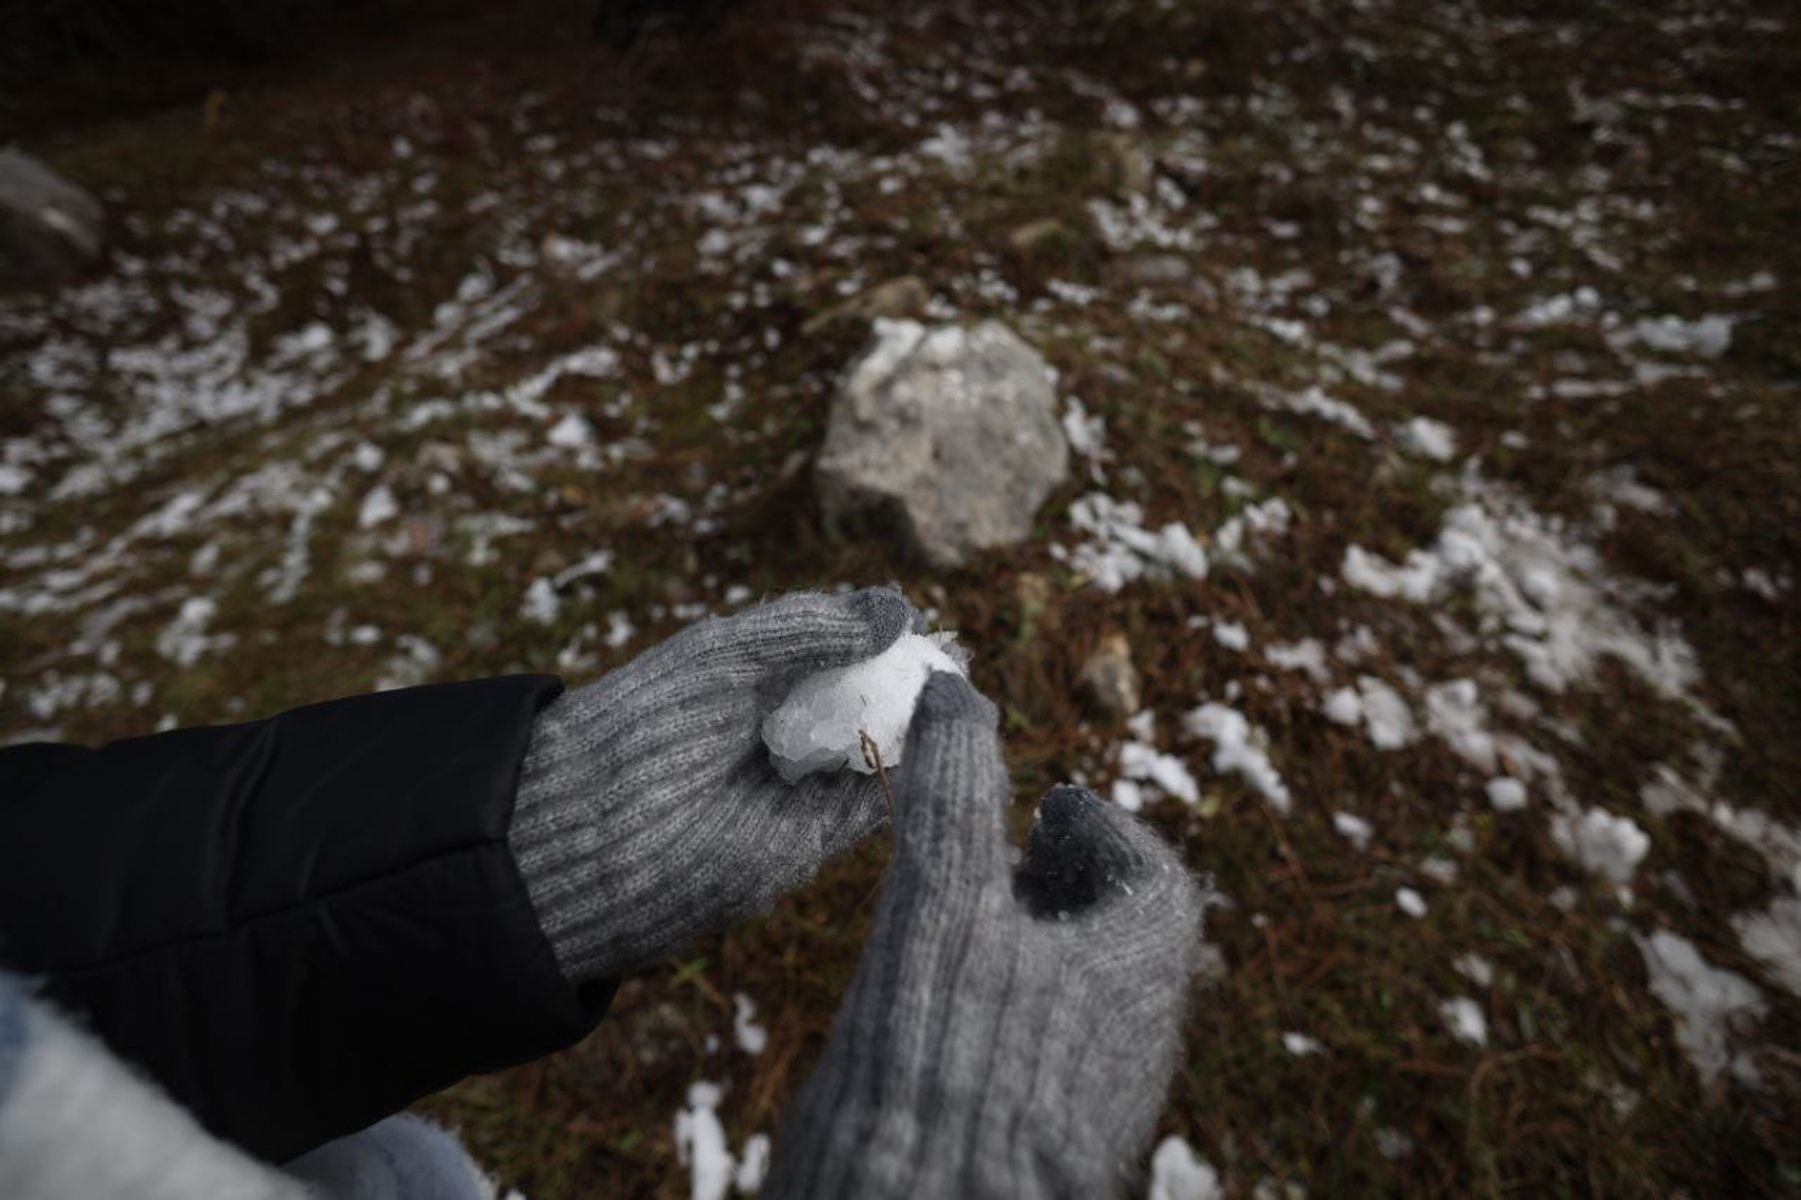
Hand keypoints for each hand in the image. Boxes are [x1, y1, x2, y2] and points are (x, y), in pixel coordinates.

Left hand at [508, 586, 918, 981]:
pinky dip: (906, 777)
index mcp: (752, 681)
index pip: (836, 653)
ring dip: (918, 728)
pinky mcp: (808, 846)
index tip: (928, 626)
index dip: (882, 640)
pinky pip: (872, 806)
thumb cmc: (645, 725)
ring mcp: (796, 791)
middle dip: (910, 684)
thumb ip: (808, 629)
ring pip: (876, 752)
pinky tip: (936, 747)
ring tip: (961, 698)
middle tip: (957, 663)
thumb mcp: (726, 655)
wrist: (591, 835)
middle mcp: (779, 734)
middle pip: (865, 703)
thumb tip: (898, 606)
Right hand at [764, 673, 1205, 1199]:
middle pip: (1124, 943)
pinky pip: (1049, 1061)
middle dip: (1065, 889)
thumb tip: (956, 687)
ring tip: (962, 925)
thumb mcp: (943, 903)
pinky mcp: (1044, 1152)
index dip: (1103, 833)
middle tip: (1001, 859)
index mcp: (1135, 977)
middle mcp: (1133, 1045)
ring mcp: (1093, 1107)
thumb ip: (953, 795)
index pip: (1156, 882)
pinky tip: (940, 1012)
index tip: (1047, 807)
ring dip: (1035, 951)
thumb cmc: (952, 1055)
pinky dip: (1008, 1012)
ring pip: (1086, 1005)